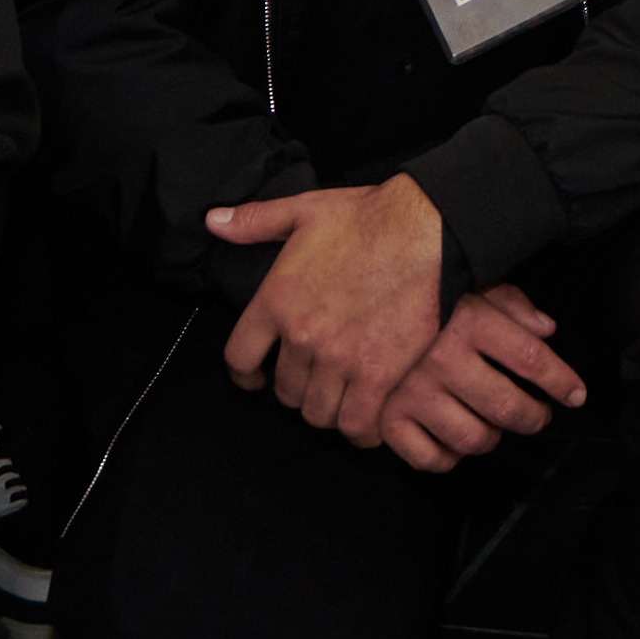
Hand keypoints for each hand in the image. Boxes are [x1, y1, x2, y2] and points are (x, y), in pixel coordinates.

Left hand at [207, 180, 450, 448]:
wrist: (425, 230)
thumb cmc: (367, 217)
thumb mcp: (304, 209)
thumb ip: (255, 221)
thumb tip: (214, 221)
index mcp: (278, 299)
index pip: (239, 358)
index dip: (244, 377)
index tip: (255, 380)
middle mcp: (302, 336)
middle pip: (285, 392)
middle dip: (297, 387)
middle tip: (316, 376)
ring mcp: (339, 360)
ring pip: (317, 413)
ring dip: (326, 408)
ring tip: (341, 395)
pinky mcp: (377, 376)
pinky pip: (355, 425)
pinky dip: (359, 429)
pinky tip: (366, 416)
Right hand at [376, 281, 584, 472]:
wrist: (352, 296)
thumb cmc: (421, 292)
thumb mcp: (468, 282)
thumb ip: (510, 302)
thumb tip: (548, 329)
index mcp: (469, 319)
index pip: (532, 359)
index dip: (561, 381)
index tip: (576, 394)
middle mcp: (443, 358)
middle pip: (508, 406)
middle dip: (533, 417)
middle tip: (539, 415)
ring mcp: (413, 392)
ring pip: (473, 438)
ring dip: (493, 438)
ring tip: (497, 426)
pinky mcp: (387, 418)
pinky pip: (430, 459)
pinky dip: (449, 458)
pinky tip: (454, 441)